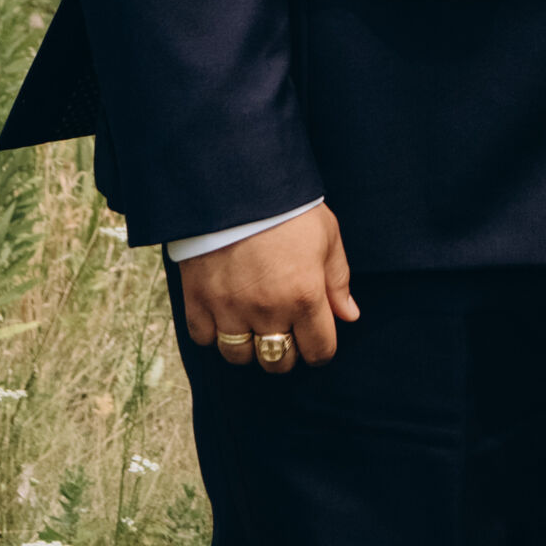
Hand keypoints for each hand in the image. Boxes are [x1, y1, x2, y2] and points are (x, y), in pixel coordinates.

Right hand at [180, 203, 358, 371]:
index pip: (319, 351)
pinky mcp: (197, 300)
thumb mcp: (327, 236)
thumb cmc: (288, 208)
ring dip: (248, 344)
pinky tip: (224, 310)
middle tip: (284, 328)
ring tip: (252, 320)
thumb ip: (338, 281)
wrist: (235, 182)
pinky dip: (213, 331)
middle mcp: (267, 310)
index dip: (320, 348)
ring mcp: (228, 309)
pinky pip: (204, 338)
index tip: (316, 337)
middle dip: (285, 351)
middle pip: (277, 362)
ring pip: (239, 356)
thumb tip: (348, 316)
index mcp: (304, 296)